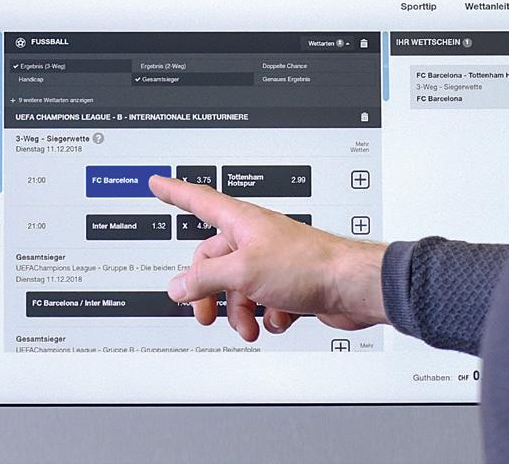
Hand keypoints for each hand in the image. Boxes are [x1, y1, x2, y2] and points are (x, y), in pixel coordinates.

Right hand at [149, 174, 387, 341]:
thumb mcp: (243, 273)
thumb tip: (178, 286)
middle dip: (208, 291)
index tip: (158, 184)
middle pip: (214, 260)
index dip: (175, 192)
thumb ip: (205, 279)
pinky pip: (261, 301)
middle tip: (206, 314)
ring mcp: (271, 260)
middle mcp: (254, 238)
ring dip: (239, 311)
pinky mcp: (287, 283)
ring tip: (250, 325)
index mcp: (241, 222)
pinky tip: (278, 317)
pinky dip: (266, 315)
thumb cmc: (307, 265)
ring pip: (238, 286)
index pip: (199, 200)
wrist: (349, 286)